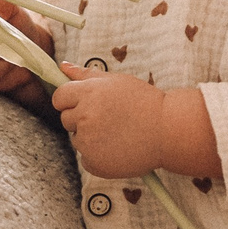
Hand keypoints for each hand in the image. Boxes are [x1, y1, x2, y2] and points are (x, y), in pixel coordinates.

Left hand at [51, 68, 176, 176]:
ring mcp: (88, 141)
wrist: (168, 130)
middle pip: (66, 119)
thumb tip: (62, 66)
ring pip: (77, 140)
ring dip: (91, 138)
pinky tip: (119, 149)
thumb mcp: (116, 81)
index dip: (69, 101)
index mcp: (88, 93)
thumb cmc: (144, 102)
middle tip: (109, 120)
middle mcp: (84, 116)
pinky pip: (87, 159)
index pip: (59, 98)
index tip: (84, 105)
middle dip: (82, 119)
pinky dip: (99, 157)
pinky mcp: (94, 162)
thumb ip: (85, 74)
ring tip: (118, 134)